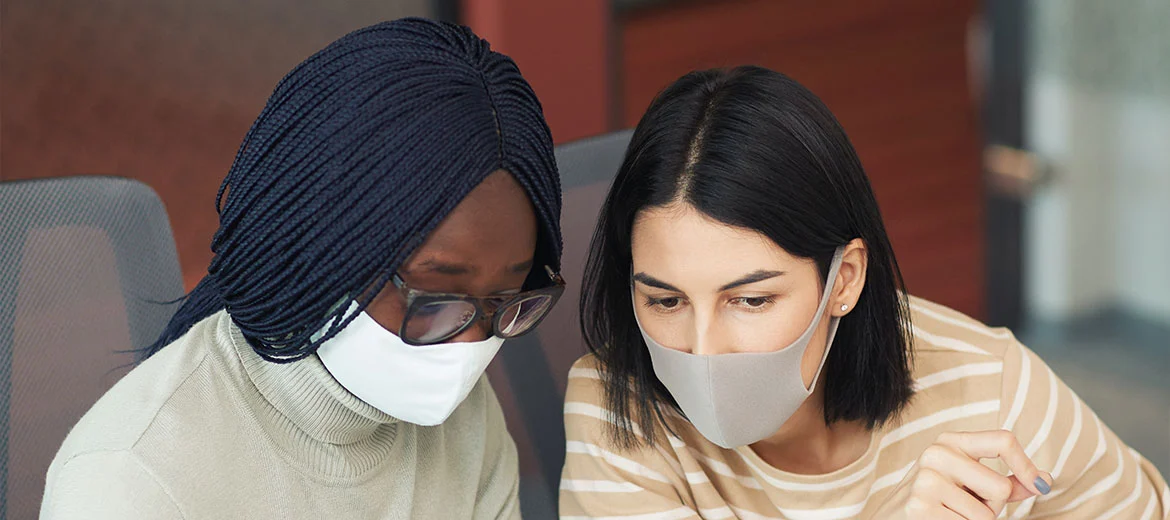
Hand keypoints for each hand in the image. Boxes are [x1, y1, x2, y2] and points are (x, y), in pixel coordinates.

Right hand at [877, 430, 1052, 518]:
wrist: (895, 517)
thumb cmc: (940, 501)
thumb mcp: (971, 484)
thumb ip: (1006, 482)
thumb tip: (1044, 481)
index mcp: (951, 440)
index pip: (1003, 440)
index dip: (1026, 465)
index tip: (1038, 485)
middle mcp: (936, 453)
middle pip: (1000, 488)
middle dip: (992, 507)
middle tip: (965, 505)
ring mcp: (926, 480)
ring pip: (985, 515)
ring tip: (950, 513)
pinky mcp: (920, 506)